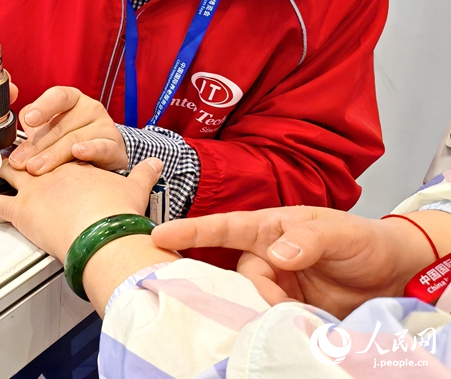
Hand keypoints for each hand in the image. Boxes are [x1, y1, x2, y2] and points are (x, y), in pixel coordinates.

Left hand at [0, 159, 158, 261]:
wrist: (104, 232)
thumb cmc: (118, 213)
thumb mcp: (134, 190)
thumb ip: (143, 176)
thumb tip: (156, 165)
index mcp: (75, 164)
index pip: (58, 149)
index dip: (47, 146)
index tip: (38, 140)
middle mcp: (51, 172)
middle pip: (27, 157)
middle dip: (14, 154)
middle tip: (0, 148)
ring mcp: (33, 190)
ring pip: (5, 175)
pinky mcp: (21, 212)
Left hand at [9, 87, 126, 174]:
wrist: (107, 152)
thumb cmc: (73, 137)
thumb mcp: (52, 127)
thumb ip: (33, 125)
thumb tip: (8, 134)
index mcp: (72, 99)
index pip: (57, 96)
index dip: (42, 106)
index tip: (28, 120)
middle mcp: (89, 108)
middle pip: (60, 125)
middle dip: (36, 145)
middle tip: (20, 162)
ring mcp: (104, 126)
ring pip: (75, 139)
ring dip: (53, 155)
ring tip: (36, 168)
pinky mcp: (115, 146)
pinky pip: (101, 147)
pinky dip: (89, 150)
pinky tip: (77, 153)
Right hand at [151, 207, 438, 318]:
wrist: (393, 273)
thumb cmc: (362, 240)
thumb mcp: (339, 232)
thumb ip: (307, 239)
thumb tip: (275, 255)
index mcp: (270, 227)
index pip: (224, 227)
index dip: (191, 230)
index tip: (158, 235)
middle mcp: (266, 255)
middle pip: (238, 273)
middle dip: (254, 289)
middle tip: (280, 302)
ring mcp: (276, 283)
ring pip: (252, 298)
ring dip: (271, 309)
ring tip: (301, 313)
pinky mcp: (287, 308)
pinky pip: (268, 317)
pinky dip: (279, 323)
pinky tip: (295, 324)